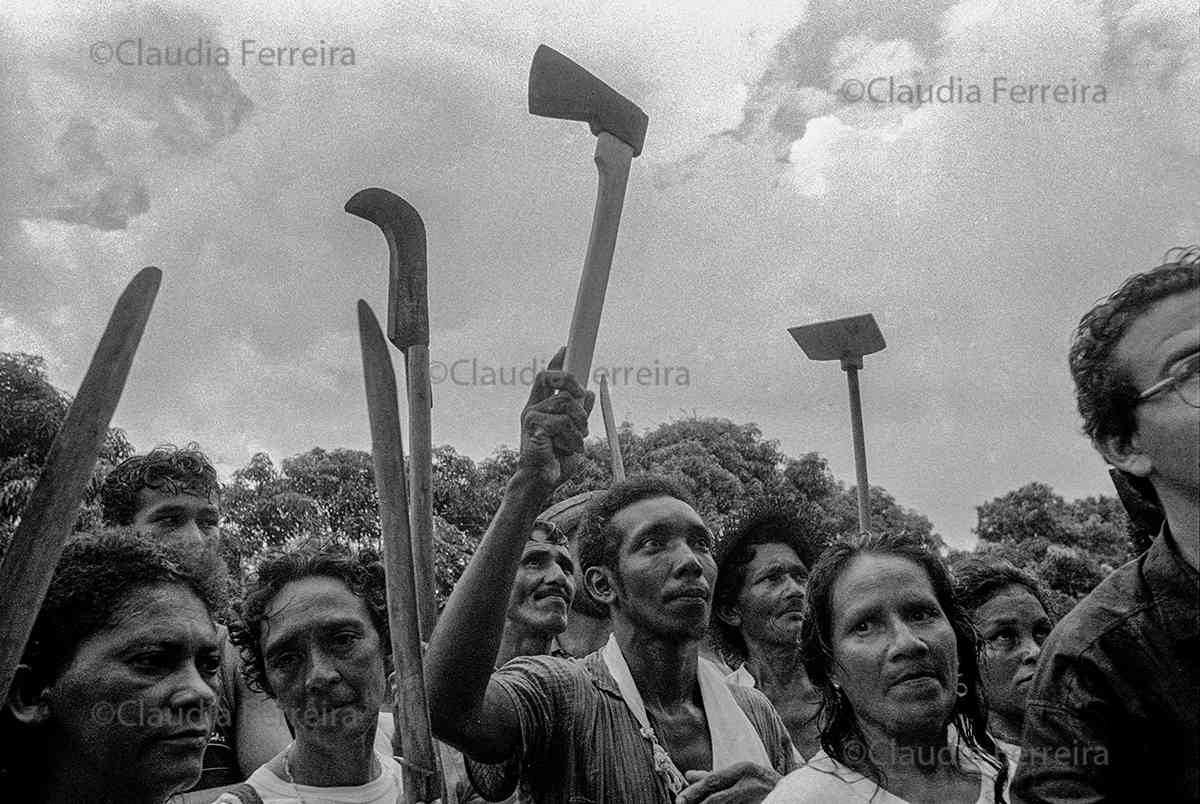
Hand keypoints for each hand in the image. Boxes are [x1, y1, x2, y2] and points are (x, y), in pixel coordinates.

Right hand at [517, 347, 593, 489]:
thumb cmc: (555, 461)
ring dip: (580, 423)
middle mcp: (533, 408)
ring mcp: (531, 416)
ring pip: (566, 402)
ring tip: (577, 441)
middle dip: (569, 380)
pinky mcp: (533, 426)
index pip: (546, 378)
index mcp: (541, 408)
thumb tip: (588, 394)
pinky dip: (573, 436)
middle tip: (582, 396)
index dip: (556, 362)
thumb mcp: (574, 434)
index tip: (566, 347)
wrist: (541, 483)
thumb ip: (580, 414)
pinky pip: (563, 421)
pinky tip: (568, 449)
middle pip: (548, 376)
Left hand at [676, 762, 780, 803]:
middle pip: (716, 799)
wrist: (799, 794)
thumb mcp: (741, 776)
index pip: (712, 782)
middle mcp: (750, 785)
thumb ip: (715, 776)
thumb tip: (688, 775)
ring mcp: (756, 800)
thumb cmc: (765, 785)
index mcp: (744, 770)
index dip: (693, 792)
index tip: (679, 801)